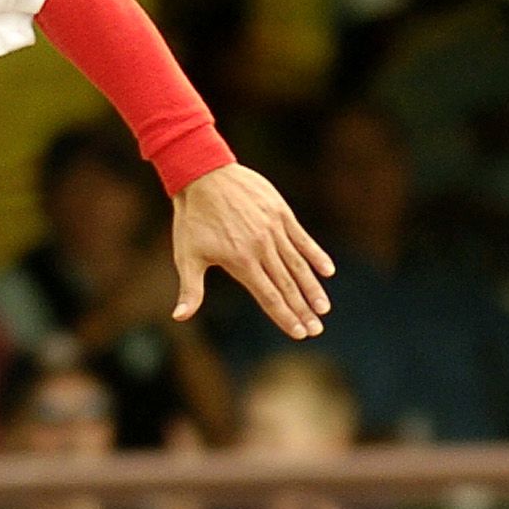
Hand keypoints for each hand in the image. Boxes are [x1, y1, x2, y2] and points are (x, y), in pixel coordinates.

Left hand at [170, 164, 333, 339]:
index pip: (268, 296)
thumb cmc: (192, 219)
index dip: (284, 316)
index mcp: (240, 262)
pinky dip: (315, 255)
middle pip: (287, 285)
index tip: (298, 333)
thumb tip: (179, 317)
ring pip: (298, 265)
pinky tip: (328, 271)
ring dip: (312, 288)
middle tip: (316, 330)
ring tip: (324, 308)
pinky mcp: (281, 213)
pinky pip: (302, 239)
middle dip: (303, 310)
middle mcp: (261, 248)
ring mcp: (274, 230)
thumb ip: (191, 290)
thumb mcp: (187, 257)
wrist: (203, 175)